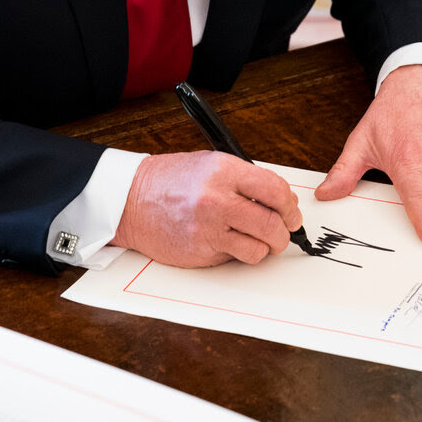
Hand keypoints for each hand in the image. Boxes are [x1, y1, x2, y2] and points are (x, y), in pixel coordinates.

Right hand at [113, 151, 302, 266]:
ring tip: (257, 240)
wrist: (130, 200)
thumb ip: (244, 180)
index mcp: (224, 170)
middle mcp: (217, 198)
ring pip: (260, 246)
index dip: (289, 205)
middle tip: (282, 232)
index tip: (290, 211)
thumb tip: (280, 199)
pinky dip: (241, 253)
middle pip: (272, 222)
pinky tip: (232, 243)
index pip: (275, 189)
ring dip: (265, 247)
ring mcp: (209, 227)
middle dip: (284, 231)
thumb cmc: (169, 181)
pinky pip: (237, 257)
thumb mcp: (209, 165)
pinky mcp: (202, 250)